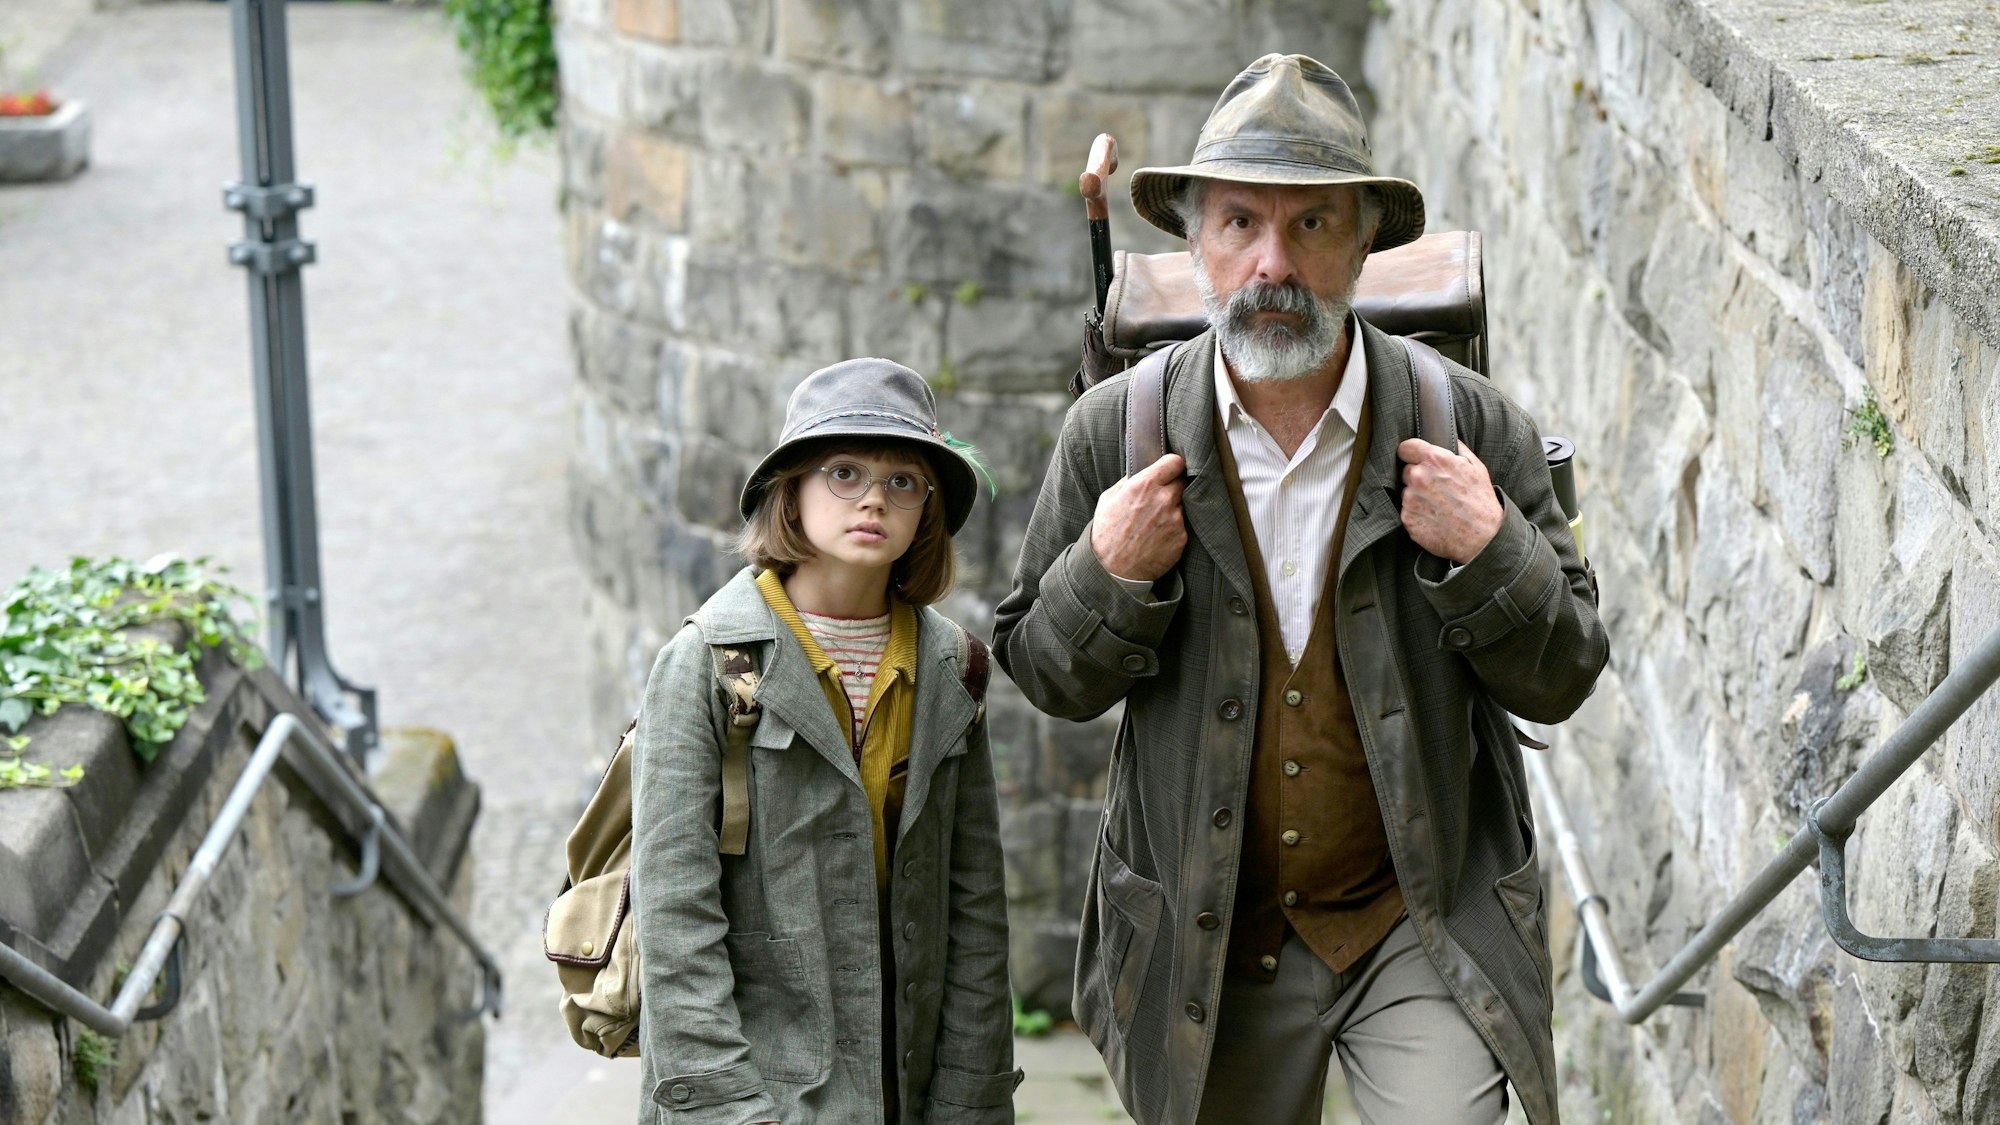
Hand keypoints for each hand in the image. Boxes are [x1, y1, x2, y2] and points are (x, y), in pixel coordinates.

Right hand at [1090, 453, 1187, 582]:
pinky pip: (1182, 526)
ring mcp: (1175, 519)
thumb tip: (1144, 471)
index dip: (1172, 465)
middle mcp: (1164, 499)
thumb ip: (1130, 482)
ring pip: (1183, 505)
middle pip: (1182, 482)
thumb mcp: (1109, 498)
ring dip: (1173, 509)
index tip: (1170, 469)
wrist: (1112, 569)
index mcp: (1145, 485)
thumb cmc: (1107, 533)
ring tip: (1154, 522)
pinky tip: (1158, 536)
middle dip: (1173, 487)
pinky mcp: (1181, 537)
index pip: (1175, 461)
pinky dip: (1173, 529)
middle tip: (1161, 497)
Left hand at [1397, 439, 1503, 561]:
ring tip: (1439, 505)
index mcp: (1435, 460)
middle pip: (1406, 470)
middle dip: (1418, 477)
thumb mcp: (1476, 467)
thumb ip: (1457, 449)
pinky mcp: (1407, 518)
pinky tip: (1434, 517)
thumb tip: (1445, 439)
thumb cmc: (1481, 502)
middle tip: (1437, 488)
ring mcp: (1411, 499)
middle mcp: (1419, 477)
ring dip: (1418, 496)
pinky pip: (1407, 511)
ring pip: (1407, 492)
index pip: (1406, 447)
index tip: (1415, 459)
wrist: (1482, 538)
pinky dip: (1417, 513)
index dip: (1411, 453)